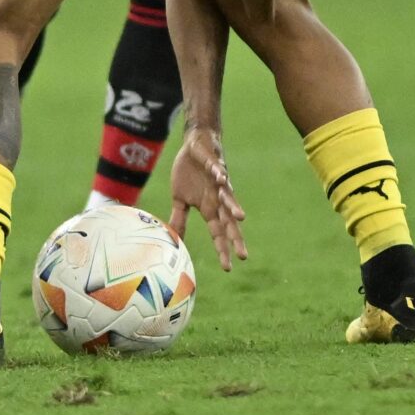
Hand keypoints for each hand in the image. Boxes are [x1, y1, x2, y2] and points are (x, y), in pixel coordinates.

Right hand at [166, 127, 247, 270]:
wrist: (195, 146)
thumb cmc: (189, 173)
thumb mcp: (180, 199)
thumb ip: (179, 218)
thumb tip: (172, 238)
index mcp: (209, 208)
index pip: (218, 233)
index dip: (222, 249)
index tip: (228, 268)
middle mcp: (217, 198)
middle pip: (229, 221)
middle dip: (235, 238)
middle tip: (243, 256)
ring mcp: (218, 182)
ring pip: (228, 197)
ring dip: (233, 207)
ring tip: (240, 218)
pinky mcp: (214, 163)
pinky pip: (217, 170)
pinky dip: (219, 174)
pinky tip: (220, 178)